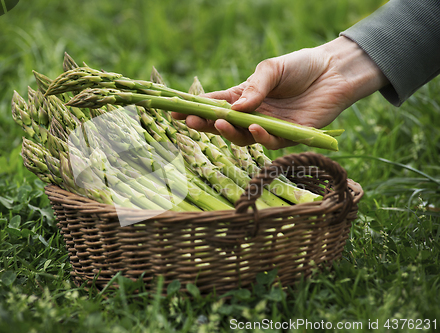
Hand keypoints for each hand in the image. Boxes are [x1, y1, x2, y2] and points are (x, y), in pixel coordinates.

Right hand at [172, 36, 388, 148]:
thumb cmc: (300, 66)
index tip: (175, 112)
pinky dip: (262, 137)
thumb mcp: (271, 69)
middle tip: (192, 123)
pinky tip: (255, 127)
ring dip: (230, 133)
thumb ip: (254, 88)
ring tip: (219, 123)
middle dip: (206, 125)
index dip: (196, 110)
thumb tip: (236, 109)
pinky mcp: (290, 136)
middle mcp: (254, 115)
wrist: (334, 71)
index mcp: (245, 97)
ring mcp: (271, 127)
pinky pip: (272, 143)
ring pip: (244, 138)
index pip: (216, 105)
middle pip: (225, 125)